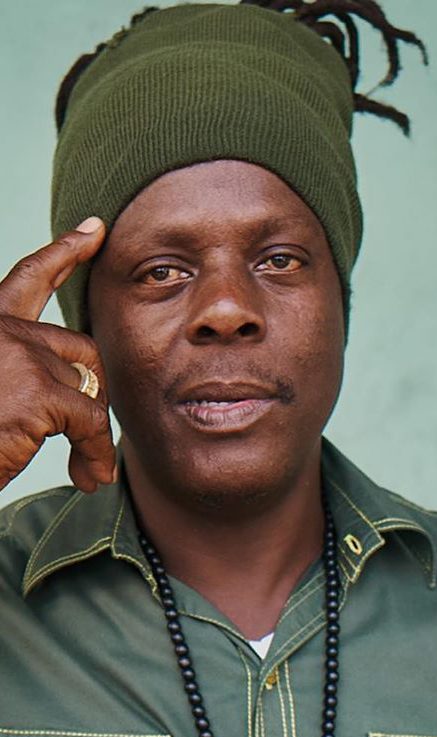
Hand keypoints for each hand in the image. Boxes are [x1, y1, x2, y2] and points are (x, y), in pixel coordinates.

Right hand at [0, 217, 116, 492]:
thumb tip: (80, 383)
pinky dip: (96, 450)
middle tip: (96, 429)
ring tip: (89, 467)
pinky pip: (90, 420)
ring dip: (92, 431)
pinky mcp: (35, 393)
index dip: (63, 253)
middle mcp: (0, 331)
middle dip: (96, 383)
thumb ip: (23, 370)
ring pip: (86, 385)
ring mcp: (19, 357)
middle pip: (76, 343)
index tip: (93, 231)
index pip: (27, 279)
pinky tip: (90, 474)